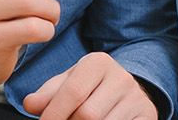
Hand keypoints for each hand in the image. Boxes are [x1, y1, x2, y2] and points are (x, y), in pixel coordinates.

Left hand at [21, 52, 157, 119]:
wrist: (126, 92)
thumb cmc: (90, 88)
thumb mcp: (68, 84)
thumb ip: (47, 94)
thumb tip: (30, 104)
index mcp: (98, 63)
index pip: (73, 92)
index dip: (54, 114)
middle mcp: (121, 78)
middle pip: (87, 114)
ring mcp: (137, 98)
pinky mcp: (147, 115)